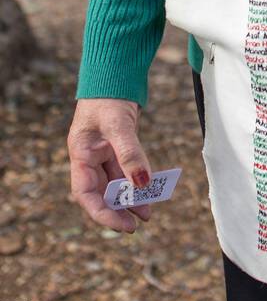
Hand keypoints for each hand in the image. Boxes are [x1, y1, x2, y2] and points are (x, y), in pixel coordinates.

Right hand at [68, 98, 153, 232]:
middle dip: (117, 211)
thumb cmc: (108, 97)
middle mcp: (90, 157)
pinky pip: (127, 171)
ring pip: (116, 184)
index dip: (101, 213)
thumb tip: (143, 183)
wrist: (114, 74)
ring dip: (130, 199)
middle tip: (136, 226)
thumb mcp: (118, 124)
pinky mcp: (117, 148)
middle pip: (100, 193)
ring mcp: (103, 153)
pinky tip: (150, 192)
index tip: (122, 225)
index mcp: (81, 154)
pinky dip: (137, 182)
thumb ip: (130, 153)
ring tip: (148, 215)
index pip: (85, 193)